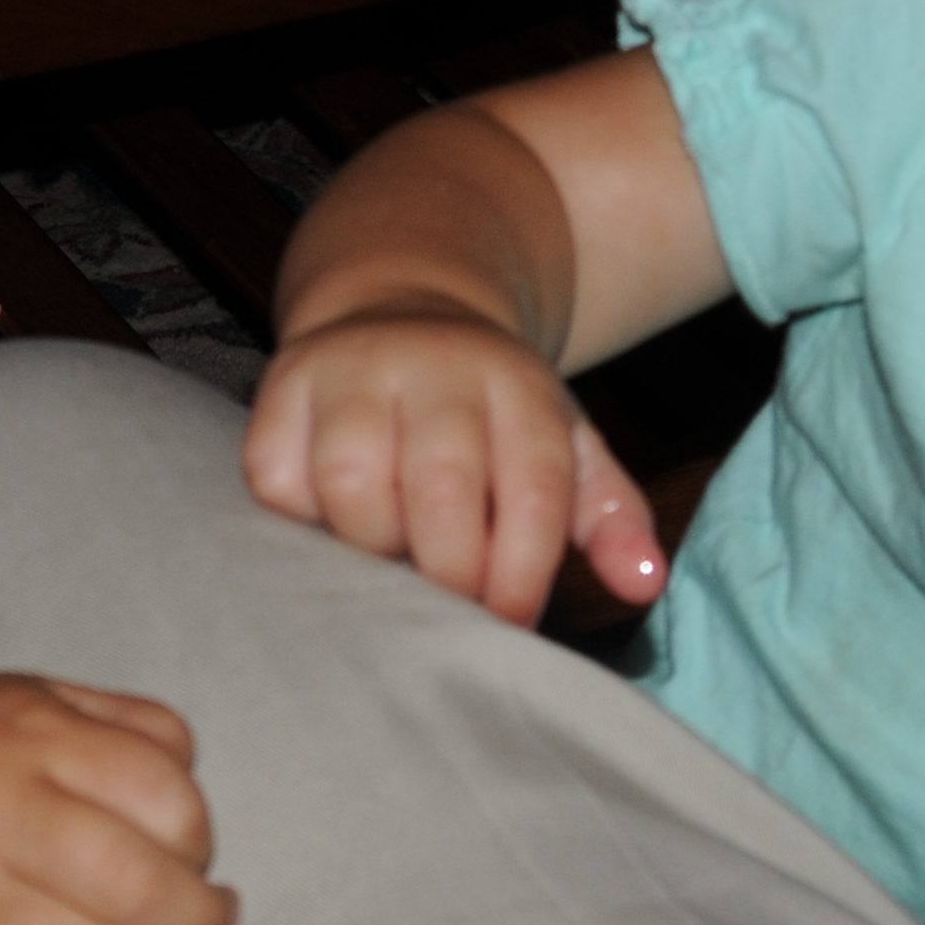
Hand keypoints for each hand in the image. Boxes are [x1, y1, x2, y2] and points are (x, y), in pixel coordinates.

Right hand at [243, 298, 662, 625]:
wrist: (400, 304)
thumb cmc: (490, 410)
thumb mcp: (566, 445)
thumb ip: (612, 516)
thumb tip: (646, 584)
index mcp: (516, 386)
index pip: (534, 490)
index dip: (521, 576)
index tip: (509, 621)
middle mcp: (434, 366)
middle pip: (441, 487)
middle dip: (448, 574)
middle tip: (447, 605)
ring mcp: (351, 369)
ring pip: (351, 484)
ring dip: (372, 551)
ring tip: (391, 563)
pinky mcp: (282, 382)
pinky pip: (278, 477)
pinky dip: (303, 520)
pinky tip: (334, 523)